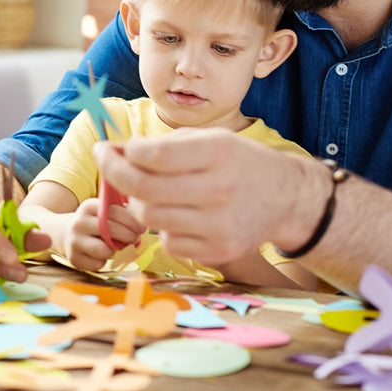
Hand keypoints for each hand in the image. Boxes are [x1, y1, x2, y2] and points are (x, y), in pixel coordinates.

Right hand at [63, 199, 144, 271]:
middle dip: (129, 236)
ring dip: (114, 250)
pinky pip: (98, 264)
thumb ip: (122, 212)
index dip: (132, 221)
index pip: (114, 211)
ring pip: (104, 250)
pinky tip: (101, 254)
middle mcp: (79, 222)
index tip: (142, 227)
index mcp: (88, 206)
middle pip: (111, 230)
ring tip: (115, 246)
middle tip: (136, 238)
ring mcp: (74, 241)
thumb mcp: (104, 211)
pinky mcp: (73, 258)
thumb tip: (143, 220)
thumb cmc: (95, 222)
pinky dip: (104, 261)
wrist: (66, 233)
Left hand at [94, 127, 320, 266]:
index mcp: (218, 152)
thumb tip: (116, 153)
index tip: (106, 149)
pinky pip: (169, 242)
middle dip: (116, 176)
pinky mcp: (220, 251)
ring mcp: (221, 225)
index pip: (155, 156)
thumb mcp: (210, 139)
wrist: (285, 197)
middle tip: (109, 166)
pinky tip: (175, 214)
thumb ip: (164, 145)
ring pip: (151, 219)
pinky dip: (163, 227)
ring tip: (145, 191)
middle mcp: (221, 189)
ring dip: (138, 203)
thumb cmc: (237, 163)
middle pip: (145, 191)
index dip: (122, 155)